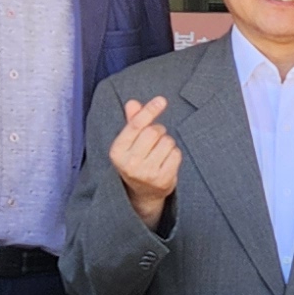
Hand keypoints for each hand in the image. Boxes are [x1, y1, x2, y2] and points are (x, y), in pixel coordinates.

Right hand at [108, 93, 182, 226]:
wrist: (142, 194)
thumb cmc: (136, 161)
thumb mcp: (129, 143)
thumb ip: (132, 122)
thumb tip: (132, 103)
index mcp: (117, 151)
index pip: (135, 125)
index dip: (149, 111)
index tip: (162, 100)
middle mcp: (130, 163)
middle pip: (153, 132)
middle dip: (159, 130)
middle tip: (155, 139)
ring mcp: (146, 173)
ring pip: (167, 142)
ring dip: (167, 143)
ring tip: (159, 152)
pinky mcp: (162, 180)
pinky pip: (176, 154)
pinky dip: (174, 153)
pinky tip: (166, 161)